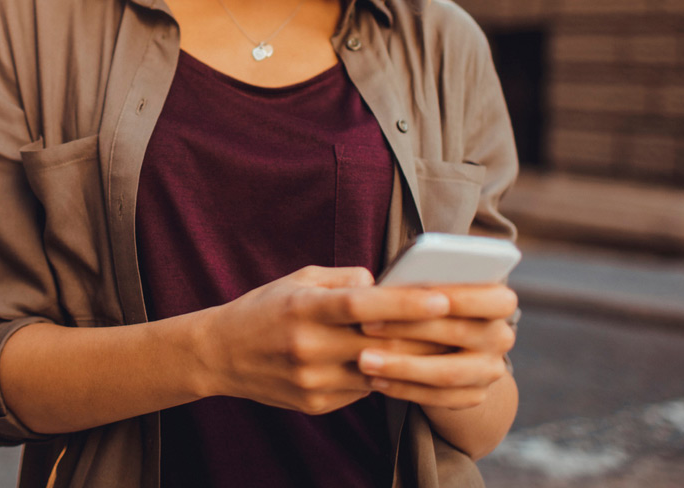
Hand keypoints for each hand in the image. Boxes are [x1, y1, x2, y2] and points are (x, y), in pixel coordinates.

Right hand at [194, 266, 453, 414]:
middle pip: (379, 344)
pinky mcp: (315, 404)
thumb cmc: (264, 309)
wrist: (219, 355)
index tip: (442, 299)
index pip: (361, 306)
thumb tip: (384, 282)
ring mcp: (312, 381)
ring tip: (444, 348)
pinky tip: (398, 366)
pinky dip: (383, 377)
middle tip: (464, 328)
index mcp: (303, 308)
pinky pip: (363, 391)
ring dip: (411, 361)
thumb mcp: (298, 280)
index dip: (404, 305)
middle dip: (424, 337)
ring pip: (377, 373)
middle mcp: (307, 347)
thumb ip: (343, 279)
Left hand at [355, 283, 516, 409]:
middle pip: (458, 333)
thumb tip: (384, 287)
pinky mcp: (474, 395)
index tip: (398, 293)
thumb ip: (420, 286)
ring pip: (447, 373)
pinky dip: (403, 389)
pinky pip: (438, 398)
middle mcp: (501, 337)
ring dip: (401, 367)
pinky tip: (374, 381)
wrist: (448, 344)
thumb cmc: (428, 303)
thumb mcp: (429, 288)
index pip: (485, 297)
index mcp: (499, 302)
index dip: (446, 295)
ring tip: (364, 360)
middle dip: (408, 329)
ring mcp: (490, 371)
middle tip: (364, 326)